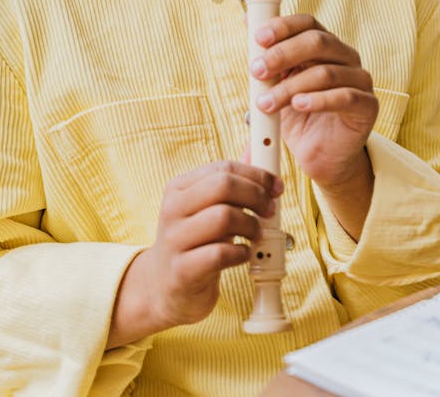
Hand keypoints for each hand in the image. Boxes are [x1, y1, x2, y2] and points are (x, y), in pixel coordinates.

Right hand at [109, 160, 281, 343]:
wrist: (163, 287)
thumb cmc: (194, 242)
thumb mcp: (204, 208)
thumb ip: (229, 183)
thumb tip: (256, 152)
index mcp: (178, 188)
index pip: (223, 167)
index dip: (256, 175)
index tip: (276, 186)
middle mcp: (173, 209)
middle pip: (223, 185)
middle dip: (256, 195)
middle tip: (270, 210)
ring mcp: (175, 240)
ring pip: (223, 217)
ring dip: (251, 225)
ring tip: (256, 235)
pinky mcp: (183, 270)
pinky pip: (220, 254)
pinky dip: (241, 253)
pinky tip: (243, 255)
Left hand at [250, 14, 378, 191]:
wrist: (321, 156)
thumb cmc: (299, 115)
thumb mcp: (278, 84)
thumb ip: (268, 57)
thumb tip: (247, 21)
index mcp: (325, 45)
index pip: (308, 23)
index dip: (283, 26)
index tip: (258, 38)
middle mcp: (346, 56)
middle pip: (317, 42)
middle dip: (282, 54)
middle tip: (257, 71)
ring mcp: (360, 80)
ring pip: (325, 73)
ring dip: (290, 87)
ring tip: (266, 103)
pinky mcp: (367, 106)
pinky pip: (344, 97)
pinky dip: (317, 100)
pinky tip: (298, 105)